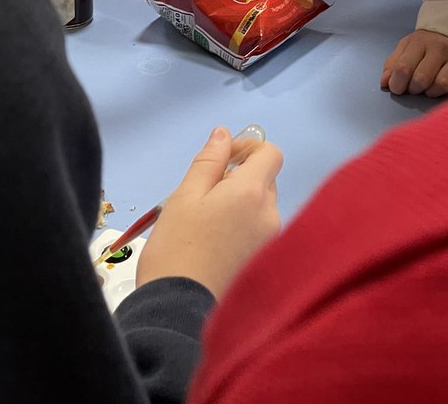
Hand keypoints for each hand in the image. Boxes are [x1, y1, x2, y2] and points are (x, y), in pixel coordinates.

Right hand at [135, 126, 282, 299]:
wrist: (178, 313)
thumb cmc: (176, 249)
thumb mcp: (184, 196)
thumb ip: (208, 161)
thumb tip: (224, 134)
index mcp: (253, 192)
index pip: (271, 153)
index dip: (247, 149)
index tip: (221, 161)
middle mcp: (270, 214)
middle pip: (265, 180)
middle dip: (239, 178)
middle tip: (203, 196)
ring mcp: (270, 241)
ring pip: (260, 206)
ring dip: (239, 204)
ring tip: (205, 225)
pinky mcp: (263, 262)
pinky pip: (258, 231)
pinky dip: (241, 228)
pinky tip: (214, 245)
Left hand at [381, 29, 447, 97]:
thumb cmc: (427, 46)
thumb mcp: (407, 49)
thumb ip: (393, 64)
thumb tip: (385, 83)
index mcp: (420, 41)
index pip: (403, 68)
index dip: (397, 84)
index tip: (397, 88)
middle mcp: (441, 47)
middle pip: (421, 80)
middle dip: (415, 89)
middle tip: (416, 88)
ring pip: (441, 86)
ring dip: (432, 92)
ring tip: (431, 87)